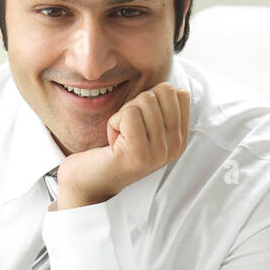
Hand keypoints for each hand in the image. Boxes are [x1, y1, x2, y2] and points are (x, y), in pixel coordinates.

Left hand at [56, 82, 190, 207]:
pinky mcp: (138, 153)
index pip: (178, 93)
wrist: (90, 182)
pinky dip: (113, 122)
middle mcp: (175, 148)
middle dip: (136, 104)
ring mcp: (158, 152)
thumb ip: (161, 108)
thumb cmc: (114, 149)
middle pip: (162, 93)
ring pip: (145, 101)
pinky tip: (113, 142)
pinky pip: (129, 113)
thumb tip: (170, 87)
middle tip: (127, 130)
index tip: (139, 123)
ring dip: (123, 115)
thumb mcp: (146, 128)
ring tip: (120, 138)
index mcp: (180, 139)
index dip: (151, 98)